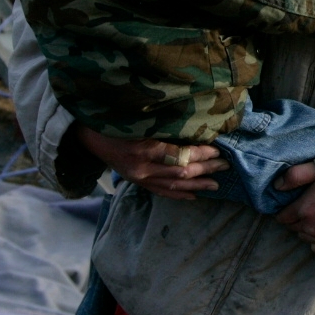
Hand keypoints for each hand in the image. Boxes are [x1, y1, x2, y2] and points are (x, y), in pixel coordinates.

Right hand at [74, 125, 228, 200]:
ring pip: (174, 186)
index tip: (217, 150)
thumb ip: (163, 127)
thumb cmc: (116, 122)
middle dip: (205, 169)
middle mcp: (142, 168)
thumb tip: (194, 129)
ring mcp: (139, 178)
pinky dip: (180, 194)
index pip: (180, 156)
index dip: (201, 154)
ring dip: (197, 185)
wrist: (89, 137)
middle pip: (181, 173)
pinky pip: (162, 192)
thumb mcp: (138, 120)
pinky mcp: (137, 183)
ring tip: (216, 184)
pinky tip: (194, 195)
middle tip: (225, 166)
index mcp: (144, 149)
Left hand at [274, 162, 314, 254]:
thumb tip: (276, 185)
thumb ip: (296, 175)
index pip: (282, 217)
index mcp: (304, 209)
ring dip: (307, 229)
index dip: (285, 211)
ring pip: (304, 237)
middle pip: (293, 227)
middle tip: (308, 207)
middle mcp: (311, 227)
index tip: (292, 205)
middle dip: (296, 218)